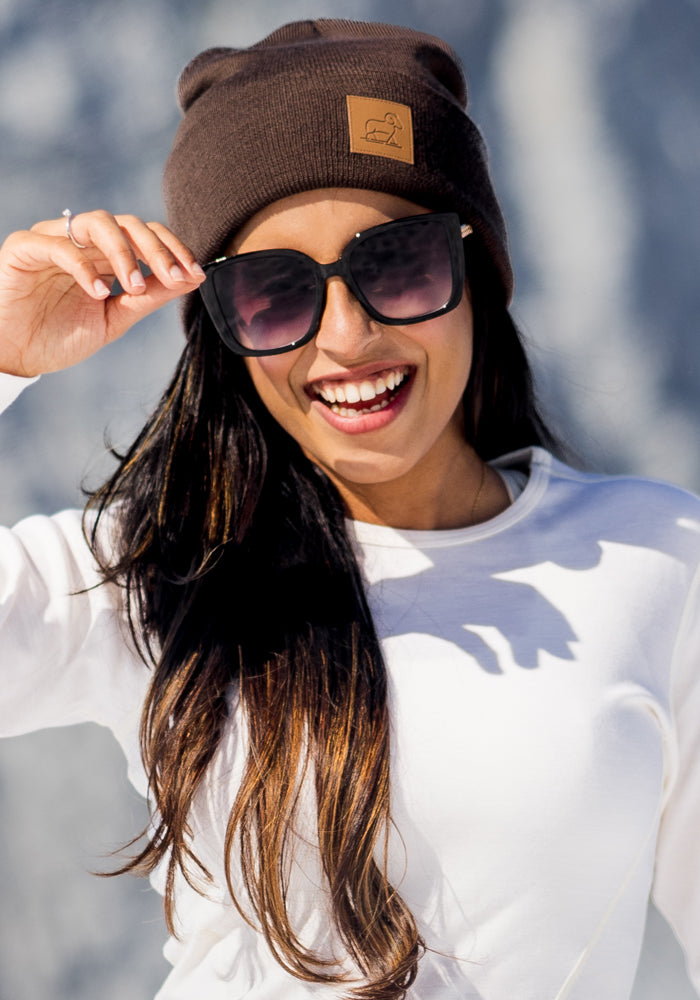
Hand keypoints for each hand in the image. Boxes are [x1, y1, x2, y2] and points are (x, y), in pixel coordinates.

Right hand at [0, 210, 205, 376]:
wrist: (17, 356)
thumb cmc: (61, 337)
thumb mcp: (115, 318)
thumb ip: (150, 297)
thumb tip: (193, 278)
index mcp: (104, 254)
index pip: (146, 235)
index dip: (173, 250)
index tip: (195, 275)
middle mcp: (81, 241)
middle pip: (128, 223)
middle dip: (157, 249)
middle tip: (175, 278)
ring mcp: (53, 240)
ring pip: (98, 223)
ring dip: (125, 253)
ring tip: (136, 287)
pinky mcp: (24, 249)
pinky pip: (59, 246)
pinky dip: (85, 267)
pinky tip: (101, 292)